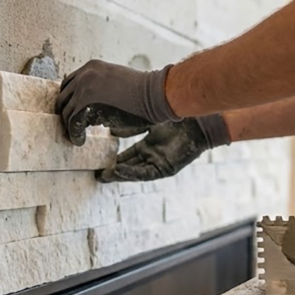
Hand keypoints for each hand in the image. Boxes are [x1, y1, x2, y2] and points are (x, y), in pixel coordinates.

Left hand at [56, 60, 181, 145]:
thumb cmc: (144, 93)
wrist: (156, 93)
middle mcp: (85, 73)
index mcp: (92, 67)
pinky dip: (74, 133)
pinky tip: (80, 140)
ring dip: (69, 126)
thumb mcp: (117, 84)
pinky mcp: (85, 101)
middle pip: (63, 96)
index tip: (73, 114)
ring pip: (66, 110)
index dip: (70, 101)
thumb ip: (101, 92)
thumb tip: (91, 114)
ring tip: (76, 137)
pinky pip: (72, 121)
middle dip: (66, 113)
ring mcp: (84, 86)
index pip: (70, 84)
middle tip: (71, 127)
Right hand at [99, 114, 230, 182]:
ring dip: (119, 175)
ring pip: (134, 172)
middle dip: (113, 171)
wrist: (198, 120)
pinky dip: (131, 173)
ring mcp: (159, 163)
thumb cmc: (178, 117)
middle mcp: (153, 155)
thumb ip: (132, 127)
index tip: (100, 161)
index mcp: (150, 145)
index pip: (128, 155)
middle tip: (97, 174)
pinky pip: (144, 173)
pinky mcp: (165, 169)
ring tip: (103, 177)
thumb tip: (112, 130)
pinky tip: (118, 172)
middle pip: (129, 166)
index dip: (115, 159)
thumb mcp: (150, 121)